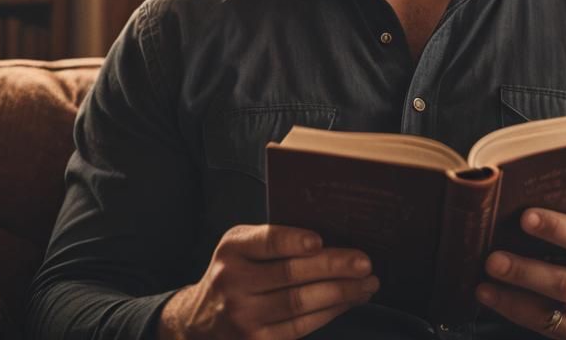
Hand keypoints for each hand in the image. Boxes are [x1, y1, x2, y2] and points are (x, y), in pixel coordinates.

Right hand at [158, 224, 379, 338]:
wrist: (198, 320)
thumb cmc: (234, 271)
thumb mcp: (240, 247)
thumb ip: (273, 240)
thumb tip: (330, 238)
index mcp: (233, 249)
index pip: (267, 242)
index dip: (294, 241)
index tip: (320, 241)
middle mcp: (234, 283)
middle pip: (291, 275)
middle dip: (334, 268)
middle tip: (365, 263)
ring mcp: (244, 317)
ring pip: (301, 303)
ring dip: (341, 293)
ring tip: (367, 284)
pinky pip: (301, 327)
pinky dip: (329, 312)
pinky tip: (347, 302)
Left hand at [476, 209, 565, 338]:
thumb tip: (533, 214)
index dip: (558, 228)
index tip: (525, 218)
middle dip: (526, 272)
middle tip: (493, 259)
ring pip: (552, 317)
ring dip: (513, 301)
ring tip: (484, 287)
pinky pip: (549, 335)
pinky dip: (521, 317)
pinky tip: (500, 304)